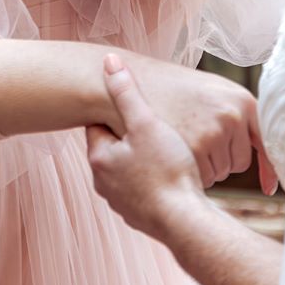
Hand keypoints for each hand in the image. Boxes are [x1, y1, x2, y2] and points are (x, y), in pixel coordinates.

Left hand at [87, 55, 203, 239]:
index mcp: (100, 158)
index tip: (130, 101)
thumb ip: (126, 92)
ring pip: (130, 170)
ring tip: (166, 147)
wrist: (185, 223)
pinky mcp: (141, 217)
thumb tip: (108, 60)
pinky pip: (145, 190)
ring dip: (144, 159)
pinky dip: (155, 180)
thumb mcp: (146, 123)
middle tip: (152, 121)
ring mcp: (122, 203)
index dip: (116, 110)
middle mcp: (104, 184)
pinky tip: (174, 173)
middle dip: (130, 135)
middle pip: (115, 148)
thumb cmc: (166, 170)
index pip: (99, 124)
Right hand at [122, 50, 277, 190]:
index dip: (269, 167)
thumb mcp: (208, 91)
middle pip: (238, 161)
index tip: (272, 187)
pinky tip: (173, 153)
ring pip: (219, 172)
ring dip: (203, 165)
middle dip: (219, 158)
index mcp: (242, 99)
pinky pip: (203, 178)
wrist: (122, 87)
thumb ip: (234, 112)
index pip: (265, 142)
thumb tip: (260, 143)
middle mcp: (233, 116)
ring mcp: (214, 134)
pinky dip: (190, 173)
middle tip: (192, 137)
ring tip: (180, 140)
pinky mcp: (195, 151)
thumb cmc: (165, 89)